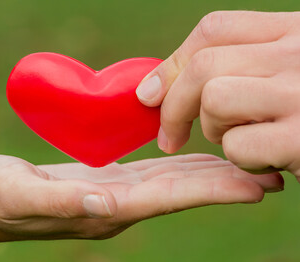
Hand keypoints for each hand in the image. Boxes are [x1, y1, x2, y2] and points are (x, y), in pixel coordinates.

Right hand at [0, 153, 281, 242]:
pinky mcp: (102, 181)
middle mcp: (116, 205)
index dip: (214, 191)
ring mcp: (111, 194)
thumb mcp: (17, 194)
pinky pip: (151, 173)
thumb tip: (101, 201)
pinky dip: (179, 167)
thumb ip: (58, 201)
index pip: (170, 197)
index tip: (257, 186)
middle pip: (181, 191)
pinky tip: (195, 159)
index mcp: (104, 208)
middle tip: (269, 175)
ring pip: (172, 182)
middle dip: (225, 184)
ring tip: (243, 166)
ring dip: (208, 175)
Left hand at [136, 11, 299, 175]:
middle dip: (174, 105)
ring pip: (215, 99)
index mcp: (295, 32)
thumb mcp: (287, 73)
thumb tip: (162, 84)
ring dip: (214, 131)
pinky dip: (241, 160)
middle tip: (170, 136)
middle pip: (204, 66)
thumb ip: (242, 66)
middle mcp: (299, 54)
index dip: (172, 63)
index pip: (214, 30)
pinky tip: (268, 162)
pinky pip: (238, 145)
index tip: (150, 94)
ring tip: (243, 141)